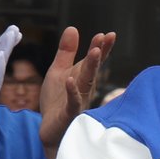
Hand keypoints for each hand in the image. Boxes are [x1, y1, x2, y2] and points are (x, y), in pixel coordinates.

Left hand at [40, 27, 116, 151]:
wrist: (51, 130)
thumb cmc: (57, 101)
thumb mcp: (59, 71)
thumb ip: (66, 51)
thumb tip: (73, 27)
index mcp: (83, 77)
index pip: (94, 60)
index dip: (102, 47)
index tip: (108, 34)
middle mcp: (85, 88)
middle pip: (93, 68)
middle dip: (99, 53)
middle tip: (105, 38)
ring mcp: (79, 100)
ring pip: (86, 82)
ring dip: (91, 67)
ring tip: (94, 52)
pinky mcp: (69, 113)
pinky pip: (73, 101)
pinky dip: (72, 91)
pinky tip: (70, 80)